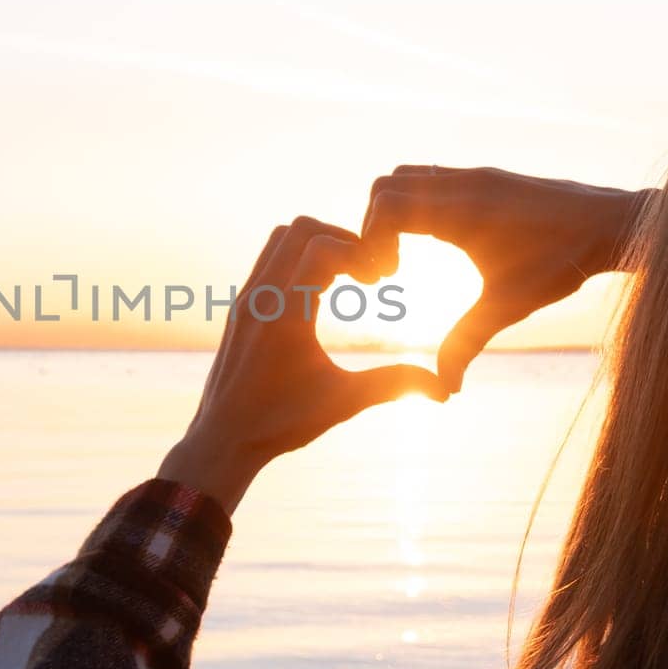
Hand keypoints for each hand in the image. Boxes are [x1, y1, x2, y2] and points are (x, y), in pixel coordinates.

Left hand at [158, 216, 447, 513]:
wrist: (222, 439)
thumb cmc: (281, 423)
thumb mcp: (344, 401)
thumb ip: (394, 385)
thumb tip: (445, 389)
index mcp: (285, 314)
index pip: (322, 247)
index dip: (360, 252)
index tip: (381, 279)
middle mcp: (260, 298)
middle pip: (300, 229)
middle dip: (342, 238)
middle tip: (367, 271)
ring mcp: (246, 299)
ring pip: (280, 238)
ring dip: (317, 244)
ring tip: (347, 276)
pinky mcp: (240, 308)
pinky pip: (268, 259)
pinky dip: (297, 259)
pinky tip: (320, 293)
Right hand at [362, 166, 653, 394]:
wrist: (615, 224)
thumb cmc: (563, 264)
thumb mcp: (509, 305)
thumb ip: (467, 341)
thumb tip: (444, 388)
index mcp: (461, 210)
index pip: (387, 205)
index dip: (371, 239)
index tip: (387, 275)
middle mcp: (464, 184)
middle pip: (387, 184)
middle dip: (375, 224)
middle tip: (391, 266)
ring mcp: (476, 175)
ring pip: (409, 175)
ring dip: (396, 210)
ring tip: (409, 251)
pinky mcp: (489, 176)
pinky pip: (435, 177)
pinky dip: (421, 203)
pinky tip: (442, 241)